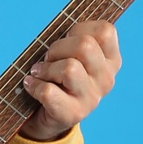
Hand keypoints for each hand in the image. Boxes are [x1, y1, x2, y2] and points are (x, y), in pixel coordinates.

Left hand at [17, 19, 120, 140]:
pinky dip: (34, 86)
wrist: (47, 117)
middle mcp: (106, 80)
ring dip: (46, 68)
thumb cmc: (57, 77)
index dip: (79, 29)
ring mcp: (92, 99)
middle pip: (85, 46)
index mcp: (111, 60)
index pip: (105, 31)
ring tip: (40, 73)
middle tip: (48, 59)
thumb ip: (74, 38)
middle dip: (58, 48)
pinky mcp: (73, 114)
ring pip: (69, 68)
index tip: (67, 40)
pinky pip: (49, 91)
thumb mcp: (71, 54)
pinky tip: (31, 86)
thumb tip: (63, 26)